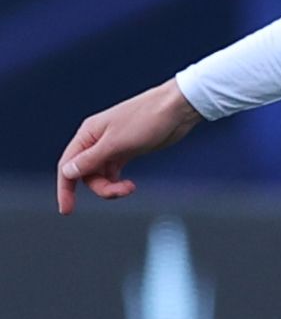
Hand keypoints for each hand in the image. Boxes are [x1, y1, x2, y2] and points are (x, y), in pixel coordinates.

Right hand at [56, 80, 202, 214]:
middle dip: (100, 188)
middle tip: (123, 191)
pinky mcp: (127, 150)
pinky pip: (114, 171)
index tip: (67, 210)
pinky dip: (118, 181)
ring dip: (111, 186)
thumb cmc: (147, 119)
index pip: (67, 166)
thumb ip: (91, 159)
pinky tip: (129, 185)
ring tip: (130, 187)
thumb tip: (68, 172)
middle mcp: (96, 141)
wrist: (177, 108)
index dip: (65, 189)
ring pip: (100, 174)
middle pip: (86, 174)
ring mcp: (112, 146)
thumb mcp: (116, 143)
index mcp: (88, 134)